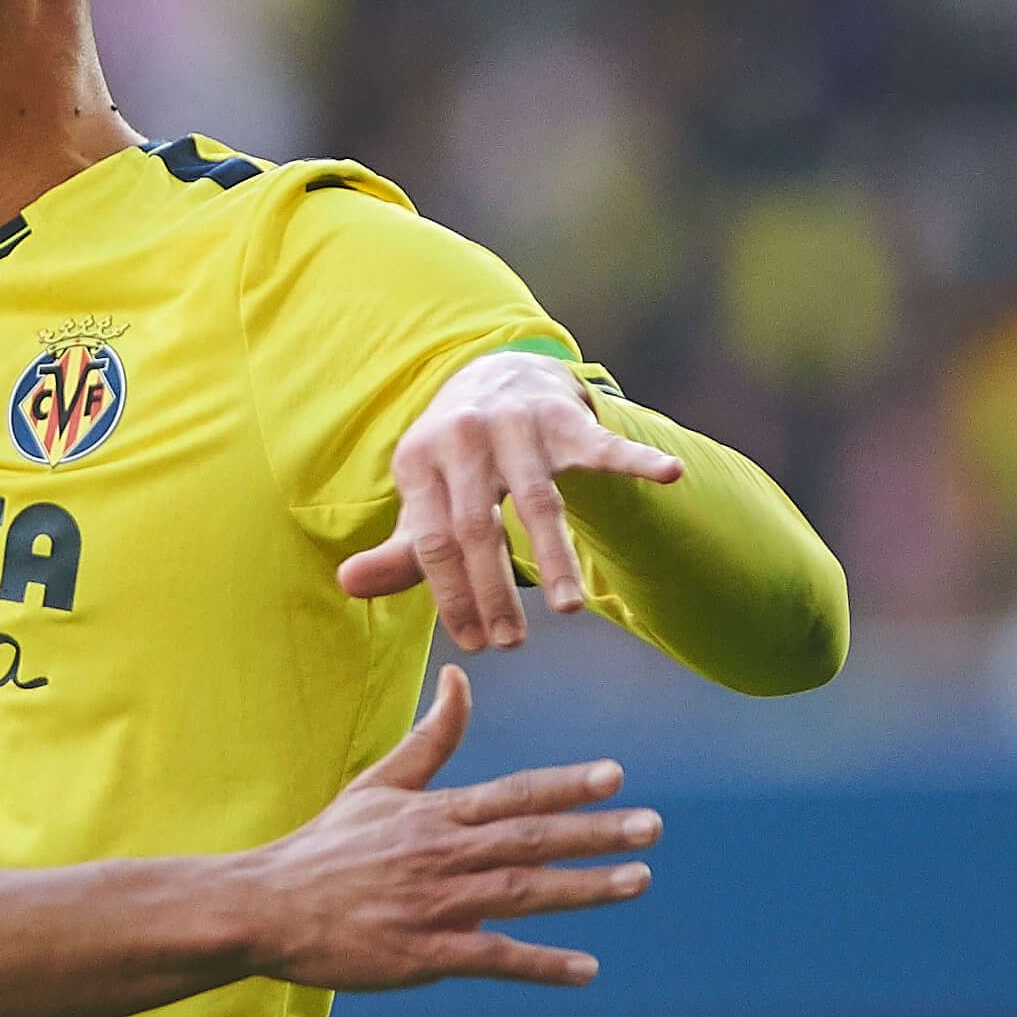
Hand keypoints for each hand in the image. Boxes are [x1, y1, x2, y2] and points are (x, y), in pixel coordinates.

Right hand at [248, 668, 655, 990]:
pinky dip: (540, 964)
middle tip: (650, 827)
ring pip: (522, 893)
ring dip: (584, 888)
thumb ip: (429, 738)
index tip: (615, 776)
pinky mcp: (424, 953)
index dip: (565, 786)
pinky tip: (584, 969)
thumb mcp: (377, 785)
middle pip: (530, 840)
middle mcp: (441, 855)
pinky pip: (494, 958)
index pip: (511, 795)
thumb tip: (459, 677)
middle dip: (595, 833)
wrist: (268, 907)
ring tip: (637, 879)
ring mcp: (434, 905)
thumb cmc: (326, 848)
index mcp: (433, 815)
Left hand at [336, 352, 682, 651]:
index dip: (452, 596)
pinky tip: (668, 476)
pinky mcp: (564, 417)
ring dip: (553, 556)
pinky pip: (603, 445)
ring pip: (536, 500)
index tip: (475, 643)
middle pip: (477, 527)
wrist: (497, 372)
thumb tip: (348, 586)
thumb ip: (401, 549)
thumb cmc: (456, 458)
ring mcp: (516, 426)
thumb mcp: (422, 495)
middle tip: (511, 642)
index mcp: (418, 460)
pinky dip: (636, 460)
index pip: (432, 542)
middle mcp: (462, 438)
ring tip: (567, 608)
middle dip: (493, 590)